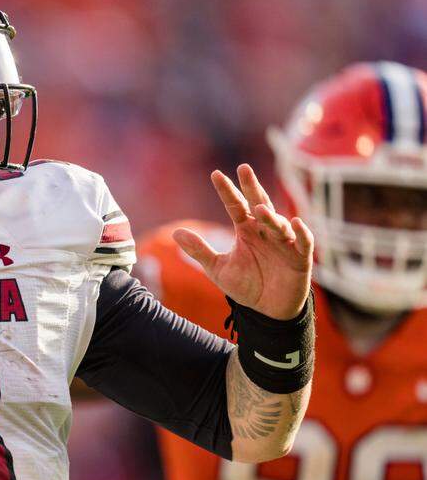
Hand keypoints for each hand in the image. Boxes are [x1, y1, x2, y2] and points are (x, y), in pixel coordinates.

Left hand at [173, 164, 313, 319]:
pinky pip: (303, 242)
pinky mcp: (300, 258)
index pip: (236, 206)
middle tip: (243, 168)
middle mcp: (265, 232)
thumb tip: (176, 232)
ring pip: (278, 223)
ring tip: (258, 210)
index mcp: (246, 230)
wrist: (267, 310)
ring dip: (270, 216)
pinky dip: (301, 233)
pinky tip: (295, 223)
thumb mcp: (217, 269)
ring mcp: (284, 243)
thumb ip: (200, 250)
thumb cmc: (245, 286)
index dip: (227, 191)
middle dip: (252, 187)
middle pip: (259, 204)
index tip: (215, 175)